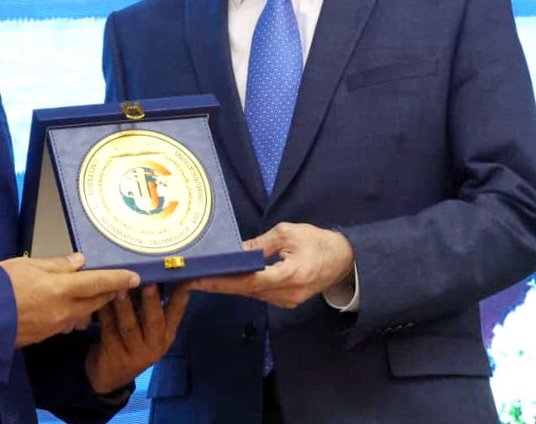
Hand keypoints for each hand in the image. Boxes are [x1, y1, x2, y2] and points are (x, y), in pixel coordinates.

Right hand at [0, 253, 138, 347]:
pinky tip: (65, 307)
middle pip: (96, 302)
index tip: (136, 277)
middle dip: (110, 293)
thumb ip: (56, 265)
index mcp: (61, 289)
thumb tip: (79, 261)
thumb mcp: (28, 264)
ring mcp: (54, 326)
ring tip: (93, 295)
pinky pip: (65, 324)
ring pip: (82, 315)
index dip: (118, 280)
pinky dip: (72, 314)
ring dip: (90, 306)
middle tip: (120, 284)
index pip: (98, 283)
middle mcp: (63, 311)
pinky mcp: (44, 336)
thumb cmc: (0, 284)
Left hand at [85, 282, 189, 394]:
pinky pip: (108, 330)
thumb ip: (149, 306)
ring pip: (129, 325)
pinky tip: (99, 299)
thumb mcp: (147, 329)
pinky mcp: (114, 355)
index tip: (184, 275)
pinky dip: (104, 313)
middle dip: (151, 300)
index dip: (181, 294)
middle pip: (154, 320)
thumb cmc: (131, 341)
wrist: (110, 377)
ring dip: (124, 305)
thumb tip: (148, 269)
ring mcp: (135, 353)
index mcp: (166, 334)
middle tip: (147, 280)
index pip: (177, 312)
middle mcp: (155, 344)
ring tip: (119, 287)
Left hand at [189, 222, 354, 308]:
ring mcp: (287, 301)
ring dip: (229, 286)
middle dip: (218, 284)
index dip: (223, 281)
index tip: (200, 278)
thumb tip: (233, 252)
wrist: (344, 260)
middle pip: (246, 290)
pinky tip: (227, 279)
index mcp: (290, 274)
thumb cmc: (317, 241)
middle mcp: (288, 294)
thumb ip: (259, 244)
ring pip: (251, 294)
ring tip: (204, 276)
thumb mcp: (287, 233)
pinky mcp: (286, 302)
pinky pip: (259, 294)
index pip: (249, 281)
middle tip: (191, 278)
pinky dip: (243, 286)